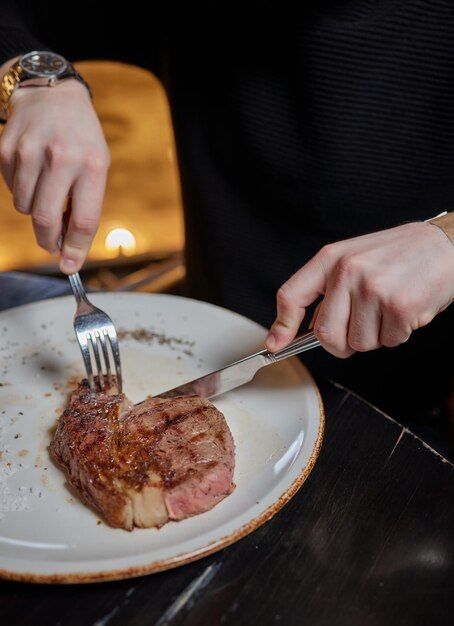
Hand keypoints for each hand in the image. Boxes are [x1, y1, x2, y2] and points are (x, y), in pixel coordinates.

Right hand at [0, 77, 109, 272]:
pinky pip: (11, 190)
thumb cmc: (81, 138)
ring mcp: (31, 152)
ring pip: (25, 208)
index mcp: (92, 165)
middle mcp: (62, 158)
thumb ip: (86, 204)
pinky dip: (22, 192)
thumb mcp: (97, 165)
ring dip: (35, 212)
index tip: (70, 266)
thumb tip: (70, 246)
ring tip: (47, 193)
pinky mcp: (7, 148)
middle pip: (47, 220)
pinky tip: (33, 174)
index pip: (83, 220)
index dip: (75, 249)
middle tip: (51, 245)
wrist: (51, 93)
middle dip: (48, 241)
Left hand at [266, 221, 453, 356]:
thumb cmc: (400, 254)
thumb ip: (330, 290)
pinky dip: (398, 334)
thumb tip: (309, 328)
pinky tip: (406, 310)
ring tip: (389, 309)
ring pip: (359, 343)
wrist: (446, 244)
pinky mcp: (399, 307)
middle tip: (359, 329)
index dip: (281, 326)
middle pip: (326, 335)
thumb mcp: (355, 258)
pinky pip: (388, 342)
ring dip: (375, 337)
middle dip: (342, 343)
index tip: (276, 345)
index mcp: (331, 258)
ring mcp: (373, 289)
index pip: (292, 295)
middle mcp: (348, 272)